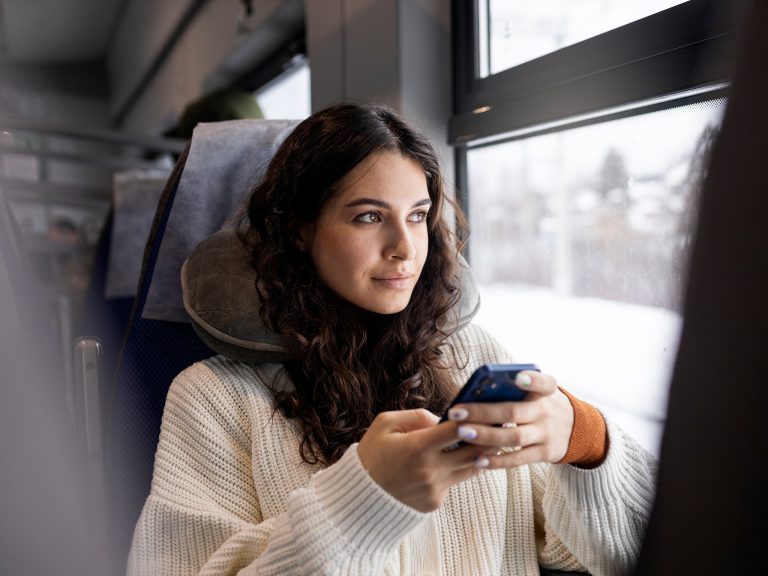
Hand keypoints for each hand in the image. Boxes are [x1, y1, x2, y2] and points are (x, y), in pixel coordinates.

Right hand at [357, 409, 496, 511]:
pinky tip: (466, 458)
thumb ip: (416, 416)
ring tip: (495, 439)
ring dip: (482, 454)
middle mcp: (430, 470)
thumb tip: (442, 417)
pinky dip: (460, 469)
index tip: (489, 409)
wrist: (359, 497)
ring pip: (471, 468)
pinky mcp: (435, 502)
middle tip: (503, 424)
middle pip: (473, 451)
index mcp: (417, 447)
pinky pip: (455, 482)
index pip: (457, 430)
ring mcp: (434, 488)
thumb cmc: (372, 454)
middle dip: (489, 437)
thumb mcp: (385, 424)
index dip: (475, 418)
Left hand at [446, 371, 573, 468]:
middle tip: (456, 411)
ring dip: (485, 436)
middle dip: (483, 412)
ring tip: (462, 432)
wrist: (576, 429)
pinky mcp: (544, 453)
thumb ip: (514, 390)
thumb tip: (474, 392)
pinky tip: (477, 459)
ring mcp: (546, 434)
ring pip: (514, 437)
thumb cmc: (541, 404)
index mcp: (545, 390)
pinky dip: (497, 460)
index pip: (543, 382)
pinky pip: (518, 459)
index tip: (518, 377)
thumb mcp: (538, 392)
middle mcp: (546, 411)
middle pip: (513, 411)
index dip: (532, 380)